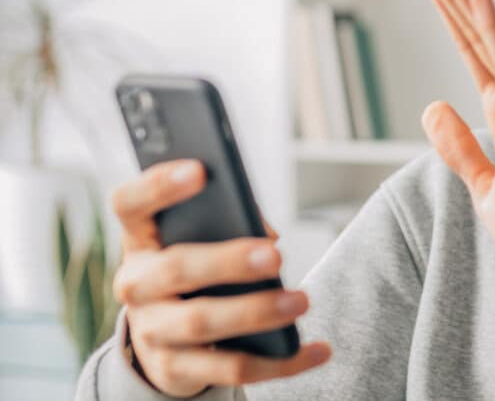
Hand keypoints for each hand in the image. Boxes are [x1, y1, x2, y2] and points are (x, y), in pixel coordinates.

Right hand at [109, 159, 331, 396]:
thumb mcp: (198, 239)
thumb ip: (229, 223)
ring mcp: (152, 331)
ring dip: (257, 312)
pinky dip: (282, 362)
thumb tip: (266, 237)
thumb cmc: (194, 269)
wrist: (163, 339)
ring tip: (301, 301)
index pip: (129, 203)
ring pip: (201, 323)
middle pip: (174, 269)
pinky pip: (231, 369)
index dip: (158, 185)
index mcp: (140, 239)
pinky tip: (318, 350)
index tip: (200, 170)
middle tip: (275, 255)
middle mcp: (136, 284)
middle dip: (228, 261)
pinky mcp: (175, 371)